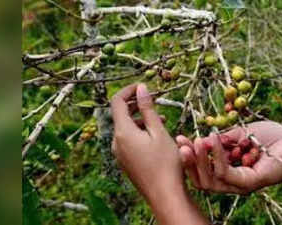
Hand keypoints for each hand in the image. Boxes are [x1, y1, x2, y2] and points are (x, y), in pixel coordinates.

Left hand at [111, 84, 209, 224]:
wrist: (164, 195)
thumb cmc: (166, 163)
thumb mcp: (159, 132)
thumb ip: (148, 109)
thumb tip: (141, 88)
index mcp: (122, 132)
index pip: (117, 102)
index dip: (128, 90)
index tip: (142, 86)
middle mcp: (116, 142)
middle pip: (120, 115)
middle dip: (136, 104)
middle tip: (154, 100)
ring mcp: (119, 154)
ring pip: (125, 128)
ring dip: (139, 119)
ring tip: (160, 119)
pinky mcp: (125, 162)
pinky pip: (128, 141)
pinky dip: (138, 132)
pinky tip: (155, 136)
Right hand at [177, 121, 281, 193]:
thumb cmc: (269, 138)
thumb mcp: (239, 135)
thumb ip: (220, 140)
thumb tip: (200, 140)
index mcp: (228, 171)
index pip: (202, 169)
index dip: (189, 156)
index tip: (179, 138)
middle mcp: (232, 182)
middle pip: (202, 179)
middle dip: (189, 161)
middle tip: (181, 143)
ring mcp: (240, 185)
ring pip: (210, 179)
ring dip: (200, 160)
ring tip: (196, 141)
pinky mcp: (249, 183)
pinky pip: (226, 173)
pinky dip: (217, 156)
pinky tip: (214, 140)